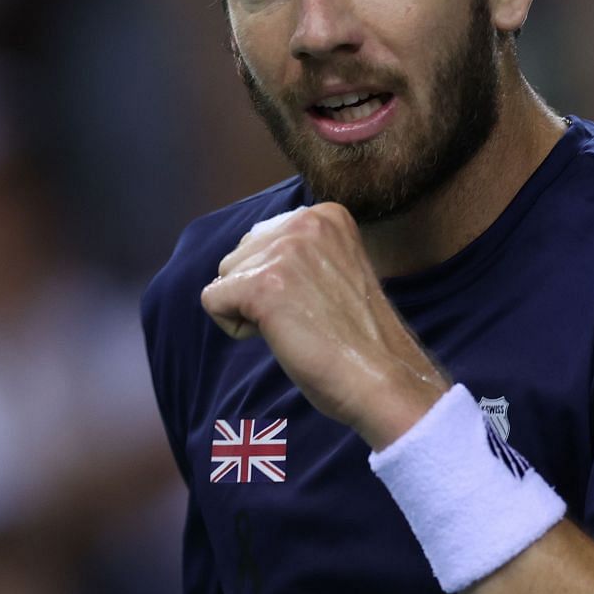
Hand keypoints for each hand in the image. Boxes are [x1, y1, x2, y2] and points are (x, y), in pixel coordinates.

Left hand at [201, 204, 447, 447]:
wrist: (380, 378)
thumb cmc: (359, 338)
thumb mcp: (336, 269)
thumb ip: (302, 252)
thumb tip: (251, 251)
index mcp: (327, 215)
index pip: (264, 238)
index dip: (281, 279)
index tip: (318, 301)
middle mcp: (305, 221)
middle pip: (241, 254)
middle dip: (260, 290)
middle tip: (307, 317)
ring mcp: (284, 251)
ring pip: (225, 276)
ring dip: (249, 309)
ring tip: (297, 326)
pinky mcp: (262, 285)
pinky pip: (213, 300)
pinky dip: (235, 327)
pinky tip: (278, 336)